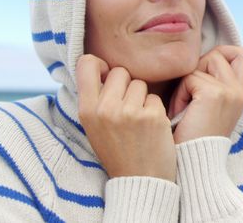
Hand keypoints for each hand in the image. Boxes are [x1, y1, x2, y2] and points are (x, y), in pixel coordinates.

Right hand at [76, 54, 175, 181]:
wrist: (140, 180)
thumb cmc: (118, 151)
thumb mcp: (94, 127)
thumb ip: (96, 99)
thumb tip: (101, 66)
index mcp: (86, 110)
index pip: (86, 63)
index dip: (100, 65)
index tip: (107, 75)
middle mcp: (105, 109)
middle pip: (120, 72)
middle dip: (127, 85)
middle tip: (128, 109)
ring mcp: (129, 112)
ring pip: (141, 83)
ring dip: (143, 98)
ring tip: (139, 121)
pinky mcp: (152, 116)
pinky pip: (156, 98)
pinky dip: (156, 110)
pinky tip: (151, 128)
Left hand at [169, 45, 242, 143]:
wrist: (193, 162)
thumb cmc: (194, 135)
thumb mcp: (211, 106)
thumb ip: (213, 82)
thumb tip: (196, 58)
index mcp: (241, 93)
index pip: (241, 53)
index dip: (221, 54)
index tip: (204, 75)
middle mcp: (240, 90)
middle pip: (219, 52)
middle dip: (199, 66)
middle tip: (191, 92)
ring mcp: (229, 91)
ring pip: (201, 63)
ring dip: (186, 82)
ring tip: (185, 106)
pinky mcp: (214, 94)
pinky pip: (189, 78)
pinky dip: (179, 95)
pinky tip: (181, 114)